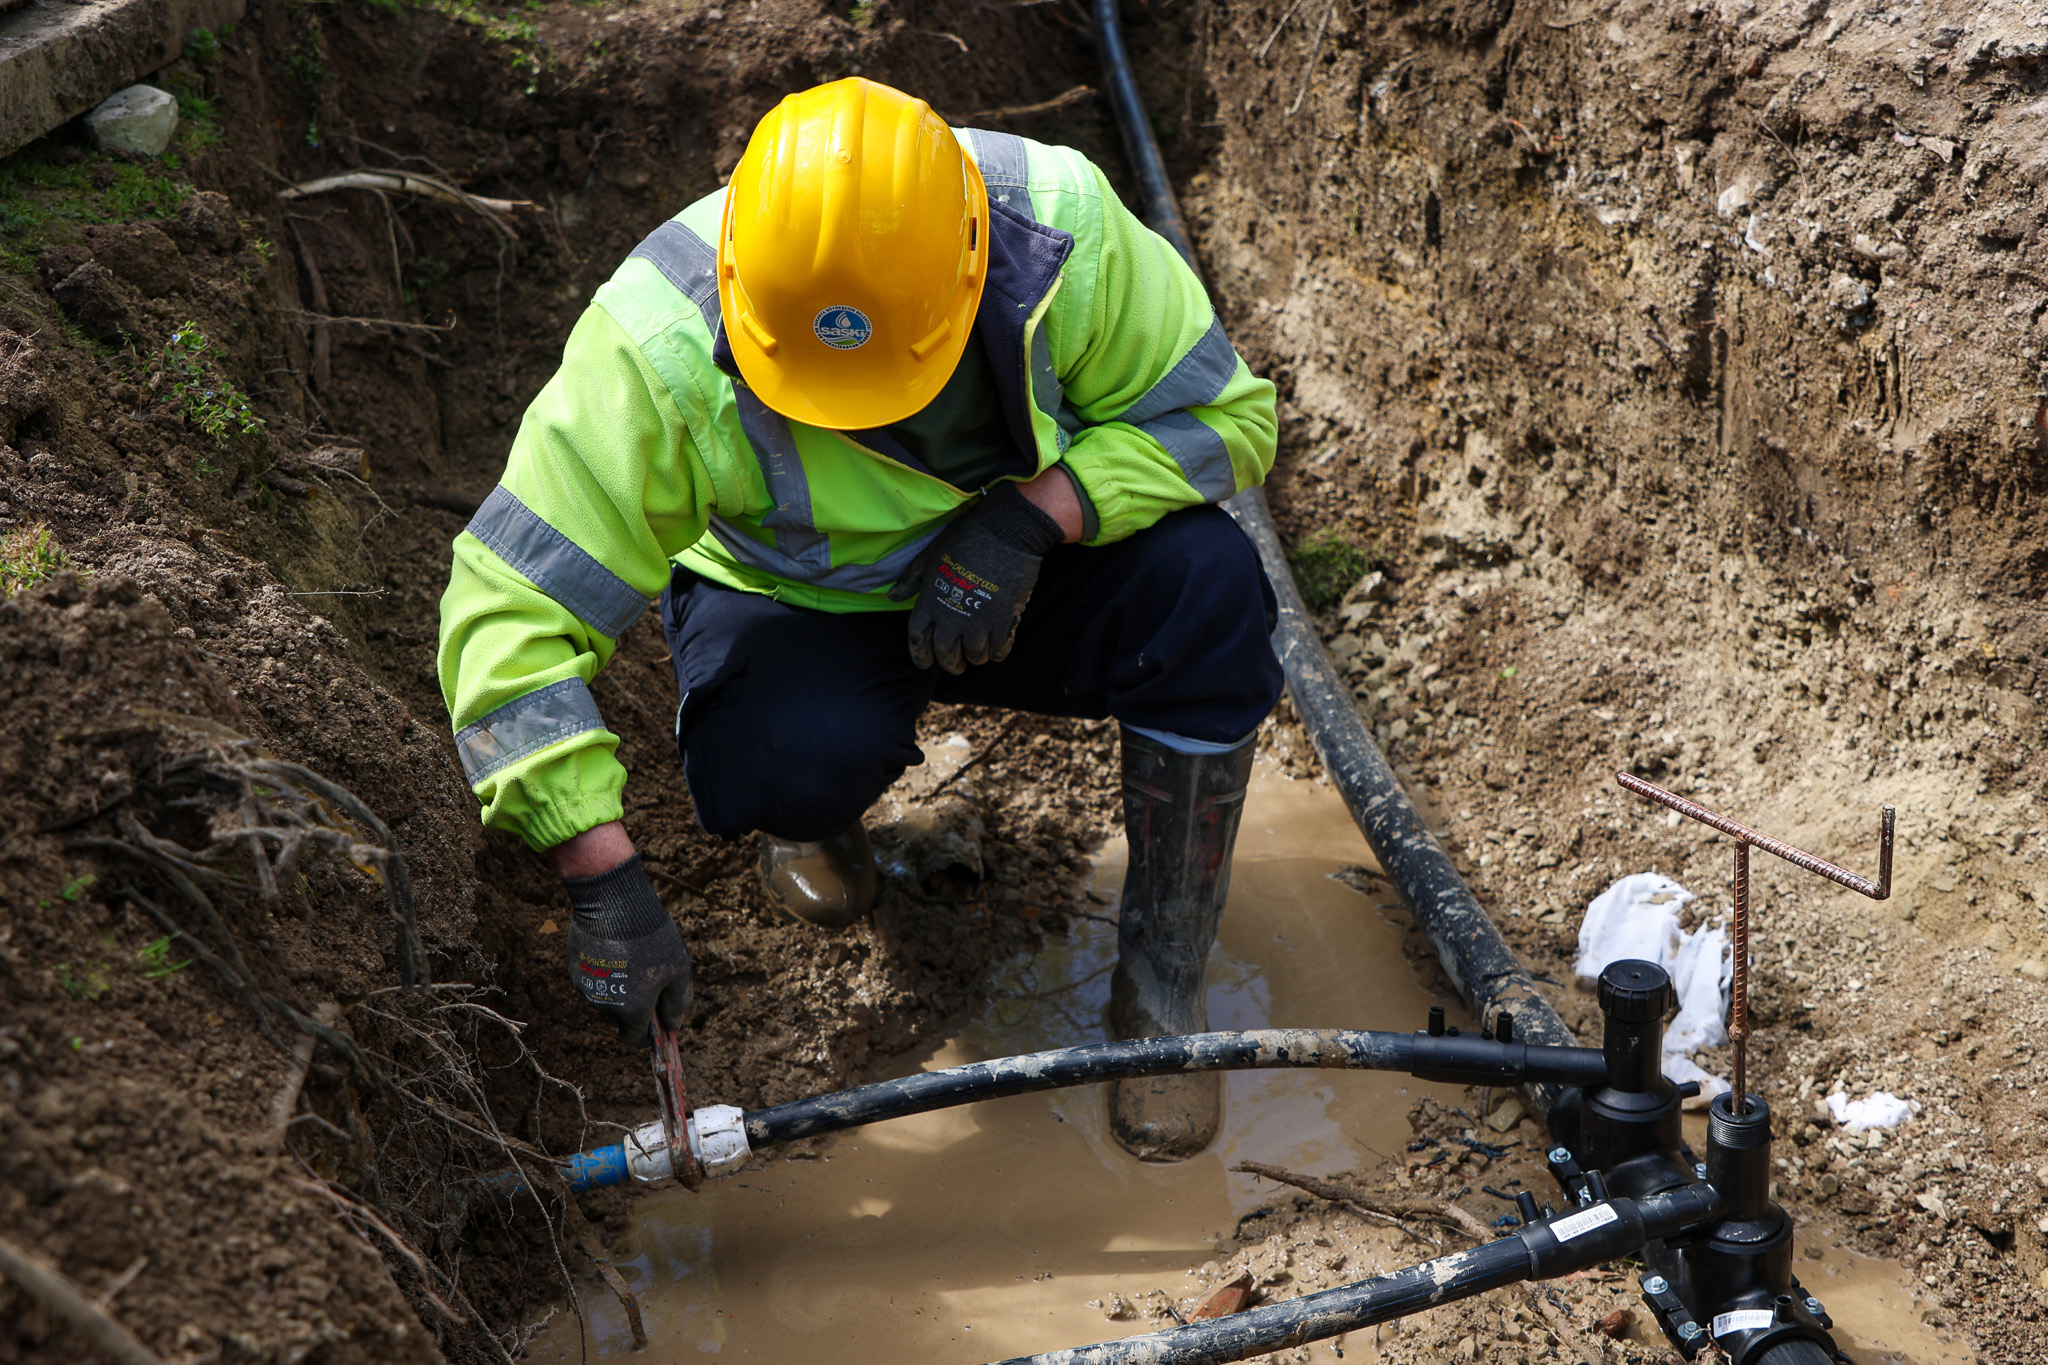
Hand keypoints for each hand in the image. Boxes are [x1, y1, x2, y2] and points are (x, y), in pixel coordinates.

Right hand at [562, 853, 693, 1046]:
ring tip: (630, 952)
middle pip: (621, 1014)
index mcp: (632, 1011)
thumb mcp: (678, 968)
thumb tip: (674, 1025)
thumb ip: (678, 1002)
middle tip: (648, 971)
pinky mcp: (574, 969)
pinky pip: (592, 976)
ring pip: (607, 994)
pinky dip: (602, 968)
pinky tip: (613, 945)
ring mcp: (586, 988)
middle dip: (635, 1001)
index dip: (646, 1034)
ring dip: (619, 983)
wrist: (614, 904)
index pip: (634, 1040)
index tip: (655, 1020)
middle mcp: (605, 1006)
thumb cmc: (652, 938)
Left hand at [889, 480, 1064, 673]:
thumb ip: (913, 578)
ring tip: (977, 655)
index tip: (925, 663)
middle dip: (950, 664)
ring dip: (975, 657)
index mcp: (930, 600)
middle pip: (946, 653)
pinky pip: (999, 648)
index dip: (920, 654)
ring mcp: (979, 620)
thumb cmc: (966, 538)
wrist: (1004, 530)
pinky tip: (996, 649)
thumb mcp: (932, 555)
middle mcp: (951, 615)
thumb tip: (892, 596)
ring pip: (974, 654)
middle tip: (955, 666)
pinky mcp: (1004, 619)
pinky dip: (997, 652)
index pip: (918, 638)